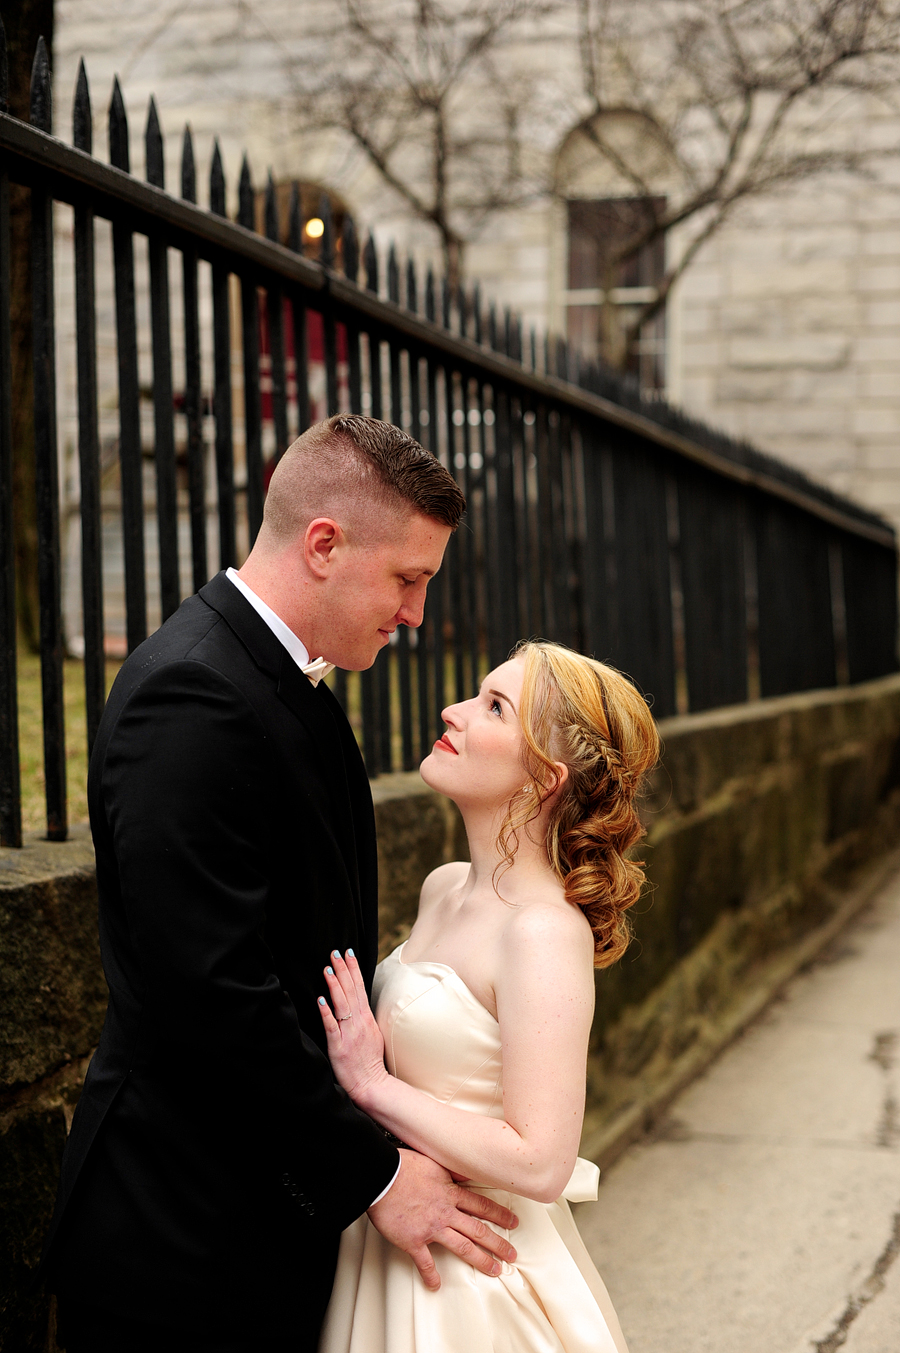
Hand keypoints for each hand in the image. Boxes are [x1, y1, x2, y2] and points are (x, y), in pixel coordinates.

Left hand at [318, 949, 388, 1101]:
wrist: (371, 1084)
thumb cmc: (370, 1060)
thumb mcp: (372, 1032)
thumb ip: (363, 1016)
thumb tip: (356, 1000)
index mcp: (366, 1018)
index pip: (360, 987)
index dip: (353, 969)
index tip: (348, 952)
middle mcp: (359, 1022)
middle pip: (351, 991)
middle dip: (343, 970)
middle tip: (335, 952)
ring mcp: (349, 1034)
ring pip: (342, 1004)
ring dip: (335, 985)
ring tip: (327, 969)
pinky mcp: (339, 1047)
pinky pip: (332, 1027)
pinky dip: (327, 1012)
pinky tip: (321, 1000)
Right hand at [368, 1149, 517, 1290]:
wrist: (381, 1176)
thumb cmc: (404, 1167)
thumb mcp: (434, 1162)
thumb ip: (452, 1171)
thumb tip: (465, 1172)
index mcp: (450, 1193)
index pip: (482, 1206)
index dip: (500, 1215)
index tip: (512, 1223)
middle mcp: (446, 1212)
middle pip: (478, 1230)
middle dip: (498, 1243)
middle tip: (511, 1255)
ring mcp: (431, 1228)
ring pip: (462, 1247)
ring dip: (480, 1260)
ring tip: (494, 1270)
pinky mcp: (413, 1240)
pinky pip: (425, 1262)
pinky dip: (430, 1275)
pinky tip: (436, 1285)